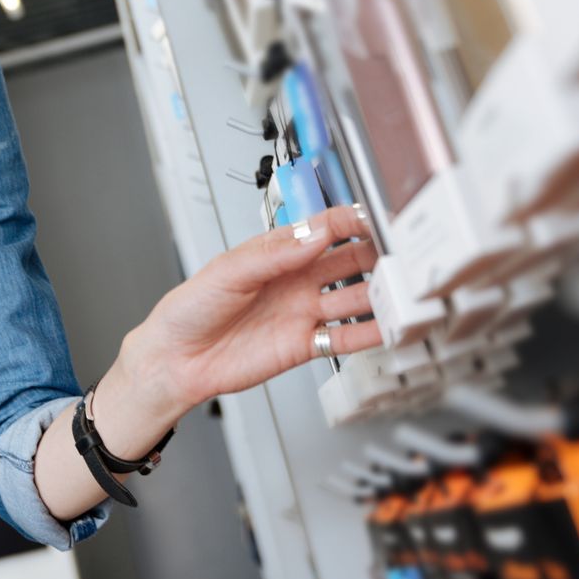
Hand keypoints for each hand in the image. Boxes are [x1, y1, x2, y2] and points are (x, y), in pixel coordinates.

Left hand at [126, 203, 382, 410]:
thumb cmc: (190, 309)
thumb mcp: (227, 271)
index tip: (374, 218)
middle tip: (401, 253)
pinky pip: (345, 337)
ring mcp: (303, 312)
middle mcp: (296, 280)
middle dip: (377, 254)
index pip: (324, 229)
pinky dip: (370, 333)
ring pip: (355, 298)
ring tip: (402, 290)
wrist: (176, 360)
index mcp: (277, 253)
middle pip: (349, 261)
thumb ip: (273, 254)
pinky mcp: (305, 345)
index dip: (350, 221)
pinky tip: (389, 328)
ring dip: (379, 293)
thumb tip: (313, 234)